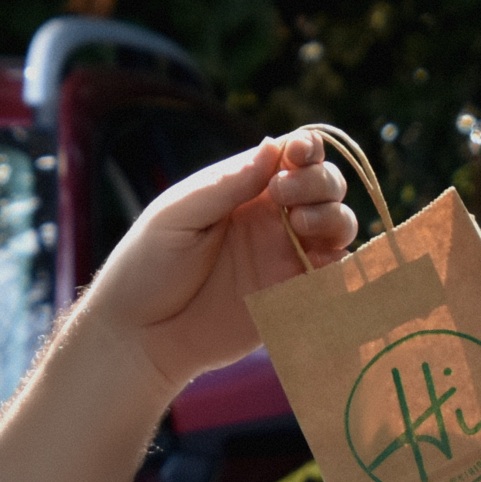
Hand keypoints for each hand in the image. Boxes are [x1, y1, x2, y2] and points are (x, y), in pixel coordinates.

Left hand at [78, 129, 358, 390]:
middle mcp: (272, 219)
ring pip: (338, 225)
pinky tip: (319, 258)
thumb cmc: (147, 267)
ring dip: (334, 216)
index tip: (300, 152)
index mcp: (244, 190)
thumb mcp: (178, 215)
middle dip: (320, 180)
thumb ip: (227, 185)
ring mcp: (285, 257)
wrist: (139, 335)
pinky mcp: (292, 297)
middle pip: (325, 185)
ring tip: (301, 222)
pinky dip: (341, 262)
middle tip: (284, 196)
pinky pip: (334, 275)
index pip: (293, 157)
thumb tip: (274, 146)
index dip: (308, 148)